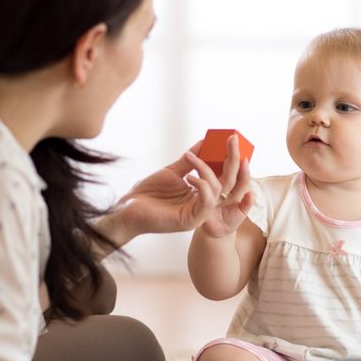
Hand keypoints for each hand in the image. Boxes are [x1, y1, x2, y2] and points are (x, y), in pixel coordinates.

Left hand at [112, 140, 246, 237]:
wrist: (128, 208)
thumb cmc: (149, 192)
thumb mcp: (173, 171)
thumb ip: (191, 160)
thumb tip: (205, 141)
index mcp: (202, 194)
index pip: (224, 177)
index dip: (231, 159)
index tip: (232, 140)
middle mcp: (203, 204)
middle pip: (227, 183)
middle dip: (232, 160)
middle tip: (232, 139)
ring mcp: (198, 214)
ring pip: (217, 190)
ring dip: (206, 170)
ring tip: (191, 159)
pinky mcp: (190, 221)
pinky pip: (206, 203)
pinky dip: (202, 187)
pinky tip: (190, 177)